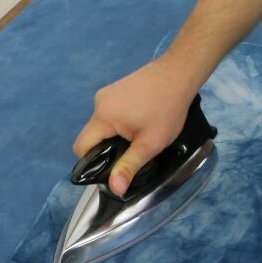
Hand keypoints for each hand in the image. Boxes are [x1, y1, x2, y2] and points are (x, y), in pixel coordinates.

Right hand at [72, 55, 194, 196]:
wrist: (179, 73)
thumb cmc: (166, 108)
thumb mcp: (150, 143)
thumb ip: (129, 166)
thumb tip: (115, 189)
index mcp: (102, 115)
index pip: (81, 147)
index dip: (92, 164)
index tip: (113, 168)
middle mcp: (99, 102)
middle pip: (92, 136)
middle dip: (108, 149)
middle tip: (132, 154)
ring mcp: (109, 92)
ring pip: (103, 124)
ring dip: (116, 135)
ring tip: (140, 137)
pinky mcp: (119, 88)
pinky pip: (112, 112)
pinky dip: (121, 122)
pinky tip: (142, 121)